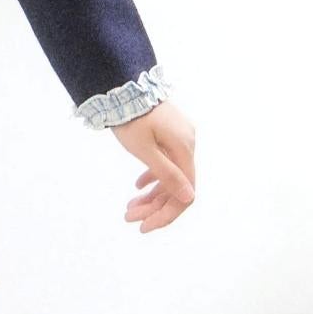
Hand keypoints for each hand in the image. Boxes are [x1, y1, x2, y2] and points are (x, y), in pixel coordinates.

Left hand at [111, 99, 194, 230]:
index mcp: (184, 149)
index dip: (166, 214)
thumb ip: (166, 174)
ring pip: (169, 175)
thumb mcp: (145, 150)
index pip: (184, 193)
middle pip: (176, 186)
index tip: (144, 227)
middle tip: (128, 217)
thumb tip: (189, 197)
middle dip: (154, 206)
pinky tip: (138, 188)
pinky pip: (165, 162)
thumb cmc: (132, 117)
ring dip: (151, 195)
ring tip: (130, 207)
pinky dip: (152, 177)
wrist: (123, 86)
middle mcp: (187, 145)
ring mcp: (179, 138)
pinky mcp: (169, 134)